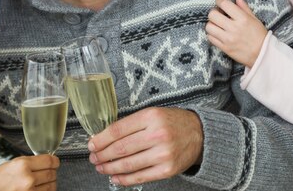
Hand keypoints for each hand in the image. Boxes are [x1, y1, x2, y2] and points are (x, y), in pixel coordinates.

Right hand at [0, 154, 59, 190]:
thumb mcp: (14, 163)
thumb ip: (31, 162)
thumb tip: (48, 161)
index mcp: (23, 165)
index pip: (49, 161)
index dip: (55, 161)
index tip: (55, 162)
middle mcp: (27, 178)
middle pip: (52, 173)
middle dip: (51, 172)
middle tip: (45, 173)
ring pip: (51, 186)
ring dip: (49, 184)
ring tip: (40, 183)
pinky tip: (38, 189)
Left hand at [88, 107, 202, 186]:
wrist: (200, 134)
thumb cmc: (172, 122)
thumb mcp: (153, 113)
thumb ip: (131, 123)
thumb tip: (105, 137)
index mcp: (151, 116)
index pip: (118, 130)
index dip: (101, 139)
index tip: (92, 144)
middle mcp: (157, 135)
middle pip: (120, 148)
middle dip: (102, 155)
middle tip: (93, 157)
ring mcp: (163, 154)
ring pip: (128, 164)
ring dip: (110, 168)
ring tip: (101, 167)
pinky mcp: (167, 169)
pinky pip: (140, 177)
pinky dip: (124, 179)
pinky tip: (115, 177)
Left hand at [206, 0, 267, 67]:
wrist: (262, 54)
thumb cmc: (259, 35)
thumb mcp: (254, 19)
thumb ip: (244, 7)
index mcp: (242, 18)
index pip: (224, 4)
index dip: (219, 0)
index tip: (220, 1)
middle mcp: (234, 28)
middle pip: (212, 15)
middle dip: (214, 12)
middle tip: (218, 14)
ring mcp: (228, 39)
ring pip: (209, 27)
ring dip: (211, 24)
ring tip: (217, 24)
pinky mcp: (224, 48)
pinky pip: (210, 38)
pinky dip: (212, 34)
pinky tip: (218, 33)